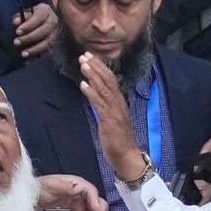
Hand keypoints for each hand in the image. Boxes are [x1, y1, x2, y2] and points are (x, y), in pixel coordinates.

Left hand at [12, 3, 56, 57]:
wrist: (44, 23)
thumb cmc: (32, 18)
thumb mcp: (26, 14)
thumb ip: (20, 17)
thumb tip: (16, 22)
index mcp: (45, 11)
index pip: (39, 17)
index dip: (28, 25)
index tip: (17, 31)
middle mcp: (53, 21)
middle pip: (43, 30)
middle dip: (29, 38)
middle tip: (16, 42)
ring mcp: (56, 34)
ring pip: (47, 43)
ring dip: (34, 49)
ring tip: (23, 54)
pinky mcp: (56, 44)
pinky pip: (48, 52)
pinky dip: (38, 57)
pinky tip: (29, 61)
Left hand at [36, 175, 107, 210]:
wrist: (29, 199)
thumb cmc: (38, 188)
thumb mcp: (50, 185)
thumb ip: (65, 186)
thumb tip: (80, 187)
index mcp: (76, 183)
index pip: (91, 191)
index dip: (95, 201)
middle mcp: (79, 193)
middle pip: (97, 202)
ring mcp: (77, 203)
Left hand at [78, 52, 144, 179]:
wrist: (126, 156)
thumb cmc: (118, 139)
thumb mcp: (111, 119)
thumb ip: (104, 106)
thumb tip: (96, 96)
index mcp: (119, 102)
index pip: (111, 80)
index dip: (101, 67)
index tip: (90, 57)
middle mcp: (118, 103)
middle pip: (108, 80)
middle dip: (96, 67)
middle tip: (84, 55)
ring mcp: (114, 111)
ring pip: (104, 89)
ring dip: (93, 76)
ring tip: (83, 65)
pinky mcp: (109, 120)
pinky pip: (99, 104)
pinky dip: (91, 93)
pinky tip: (83, 85)